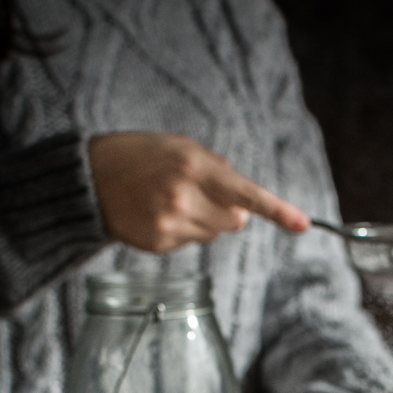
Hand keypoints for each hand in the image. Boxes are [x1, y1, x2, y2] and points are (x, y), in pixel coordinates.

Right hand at [89, 133, 309, 251]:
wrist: (89, 179)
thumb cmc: (141, 157)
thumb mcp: (181, 148)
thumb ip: (217, 172)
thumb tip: (245, 208)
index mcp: (194, 167)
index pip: (246, 193)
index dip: (277, 210)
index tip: (303, 225)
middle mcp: (185, 198)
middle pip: (236, 221)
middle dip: (227, 210)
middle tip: (198, 193)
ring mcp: (171, 225)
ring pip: (214, 234)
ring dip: (203, 221)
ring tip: (170, 202)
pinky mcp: (159, 244)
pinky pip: (190, 245)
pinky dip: (181, 232)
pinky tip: (157, 215)